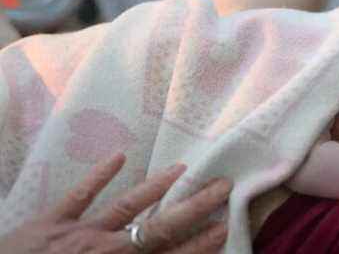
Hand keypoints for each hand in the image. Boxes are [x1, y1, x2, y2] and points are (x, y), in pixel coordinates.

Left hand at [0, 152, 231, 252]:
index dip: (200, 243)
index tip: (225, 227)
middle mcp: (107, 250)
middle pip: (159, 226)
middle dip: (193, 207)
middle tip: (222, 186)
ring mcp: (79, 234)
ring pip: (126, 207)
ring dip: (156, 187)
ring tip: (183, 168)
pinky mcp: (50, 224)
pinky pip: (77, 196)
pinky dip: (98, 176)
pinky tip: (119, 157)